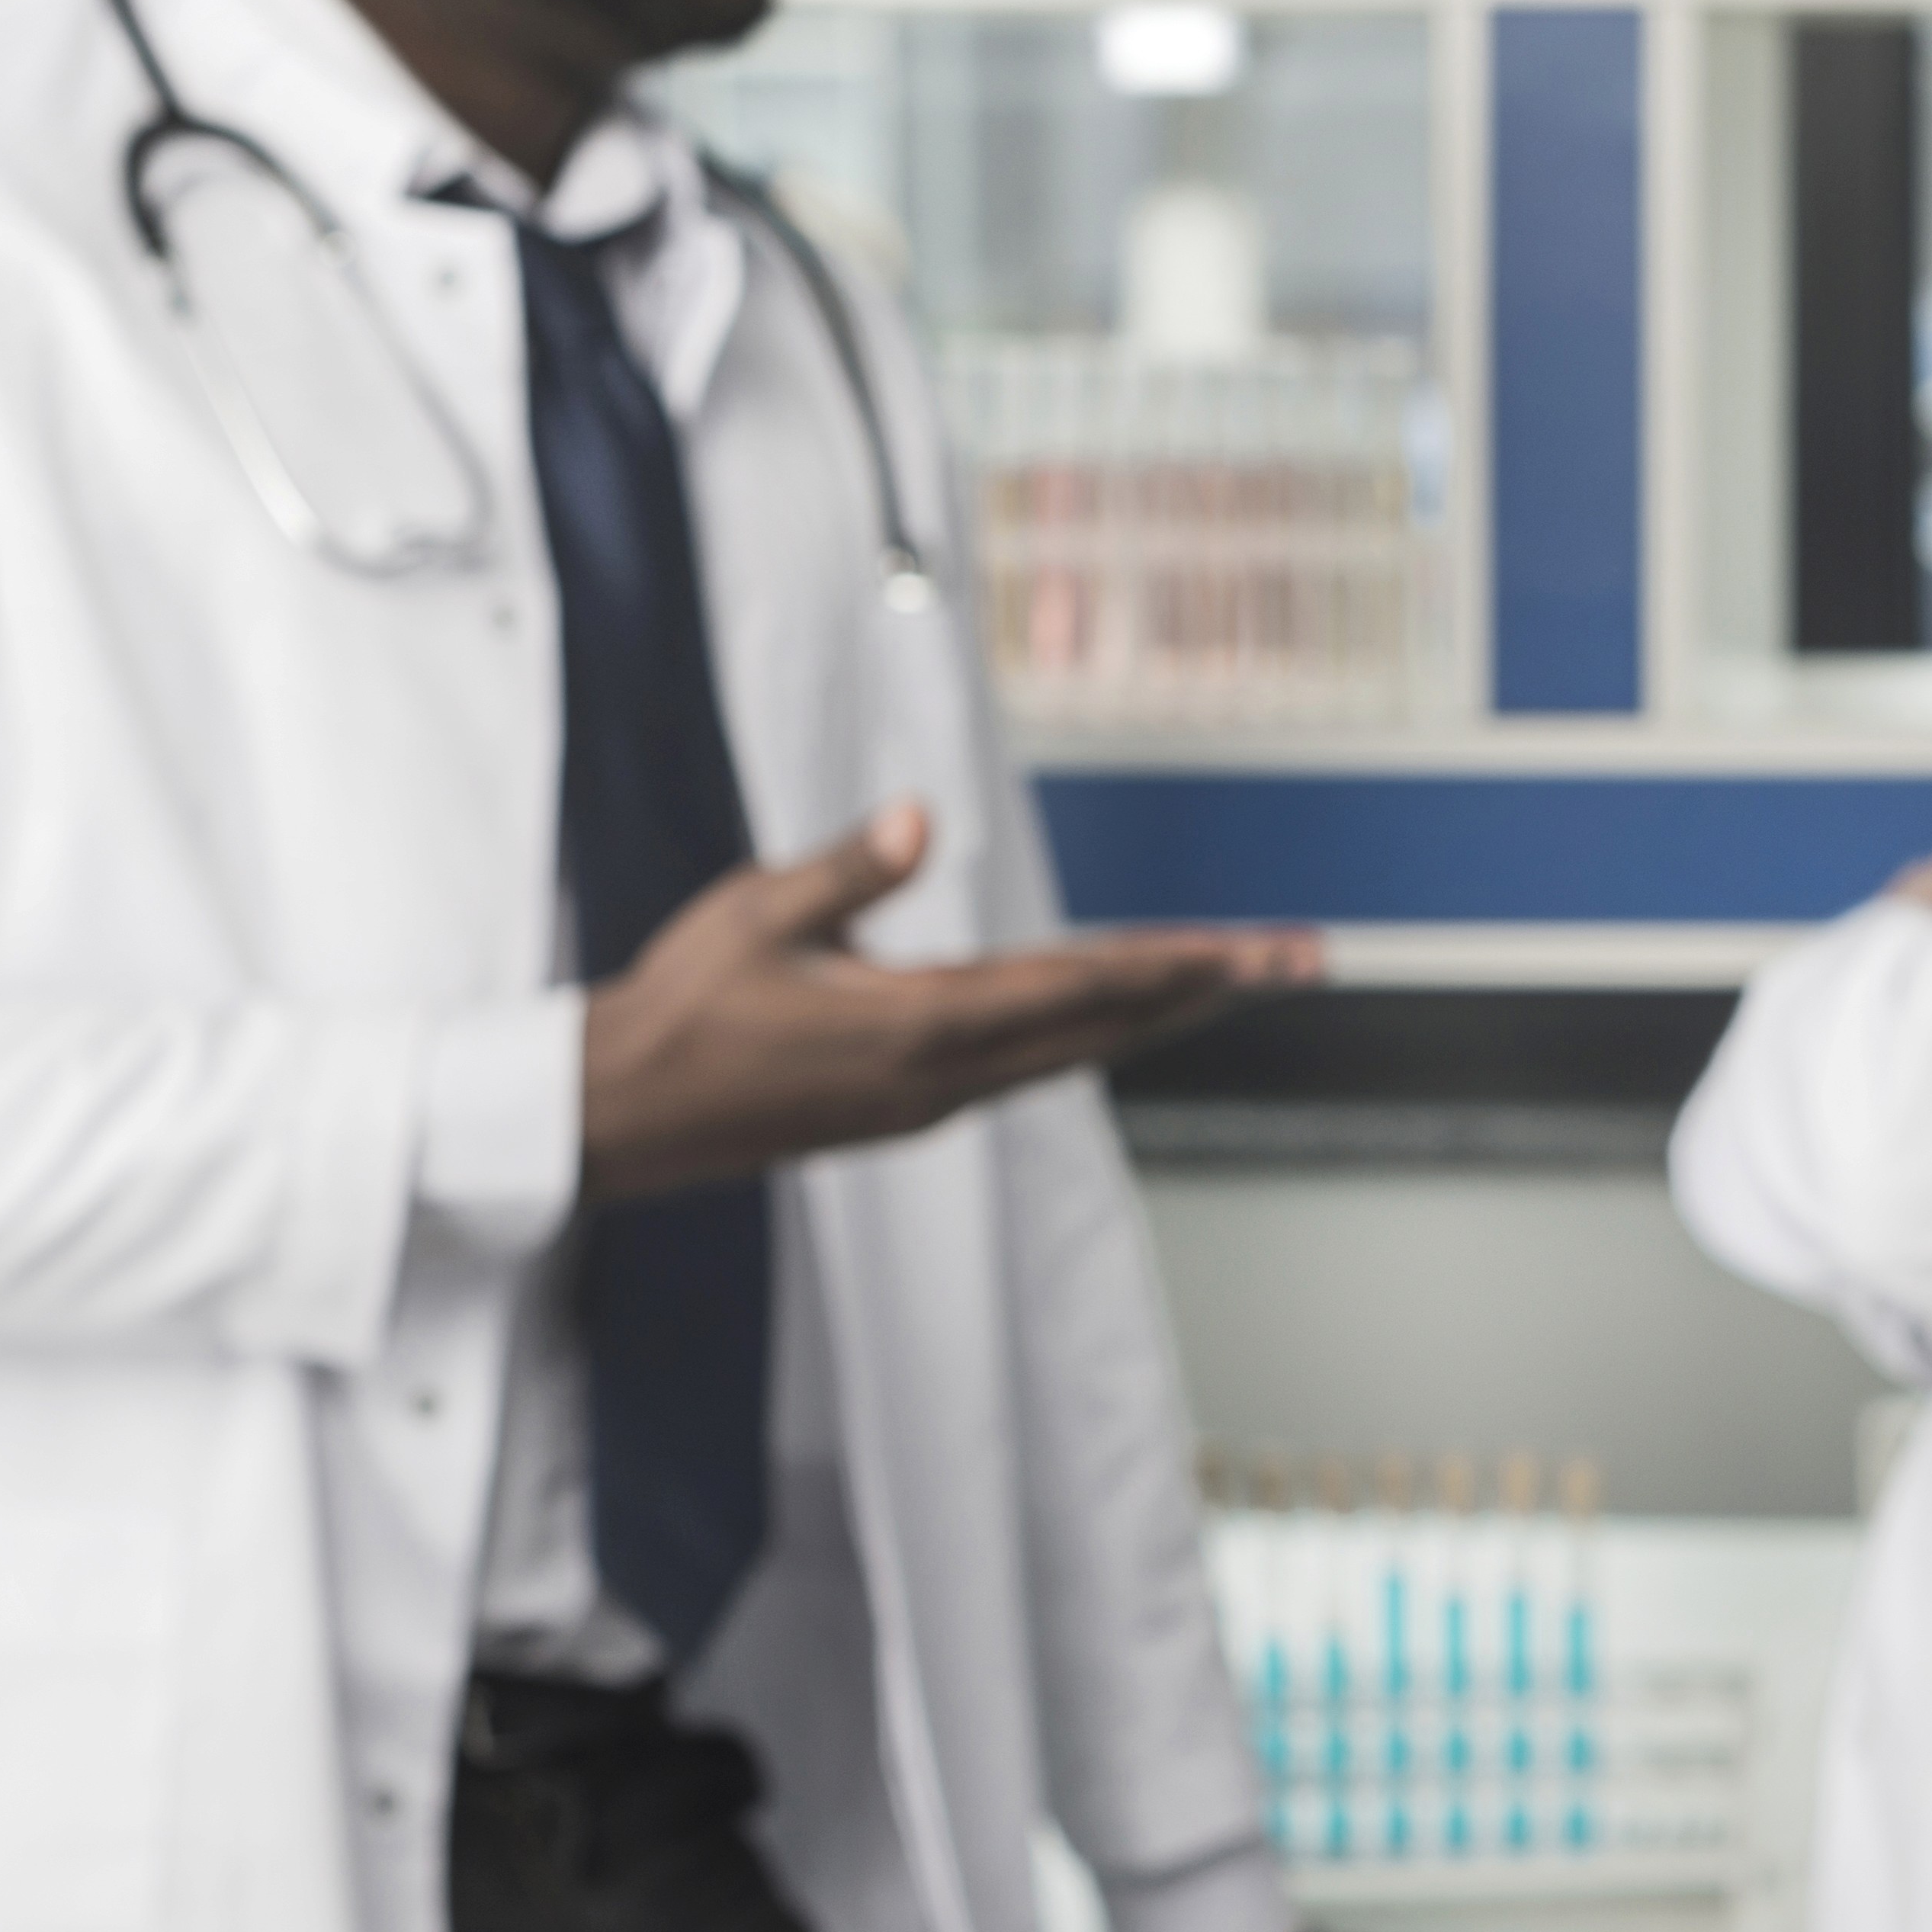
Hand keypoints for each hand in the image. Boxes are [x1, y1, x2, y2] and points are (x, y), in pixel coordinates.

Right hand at [582, 801, 1317, 1201]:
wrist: (628, 1114)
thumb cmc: (684, 1004)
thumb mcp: (758, 915)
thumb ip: (848, 870)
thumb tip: (918, 818)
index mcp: (917, 1027)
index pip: (1076, 987)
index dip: (1173, 965)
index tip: (1252, 952)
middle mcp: (946, 1076)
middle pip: (1107, 1026)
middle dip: (1210, 989)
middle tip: (1302, 958)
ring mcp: (936, 1101)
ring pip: (1079, 1050)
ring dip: (1165, 1012)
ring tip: (1243, 976)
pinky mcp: (918, 1106)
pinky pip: (1036, 1064)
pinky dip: (1100, 1030)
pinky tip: (1130, 1011)